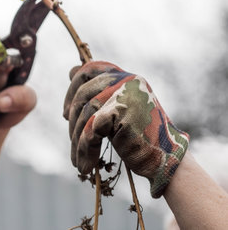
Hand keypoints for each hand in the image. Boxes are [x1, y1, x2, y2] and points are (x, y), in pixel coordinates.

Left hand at [63, 61, 188, 197]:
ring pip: (86, 112)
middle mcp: (127, 80)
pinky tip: (86, 164)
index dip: (72, 90)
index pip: (89, 70)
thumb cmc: (140, 137)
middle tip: (71, 139)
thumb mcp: (117, 108)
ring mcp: (126, 94)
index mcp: (125, 76)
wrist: (167, 161)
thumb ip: (97, 91)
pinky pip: (91, 129)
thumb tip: (71, 70)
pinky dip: (84, 149)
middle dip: (73, 120)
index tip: (66, 113)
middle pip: (83, 93)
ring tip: (78, 161)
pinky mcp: (124, 113)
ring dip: (77, 139)